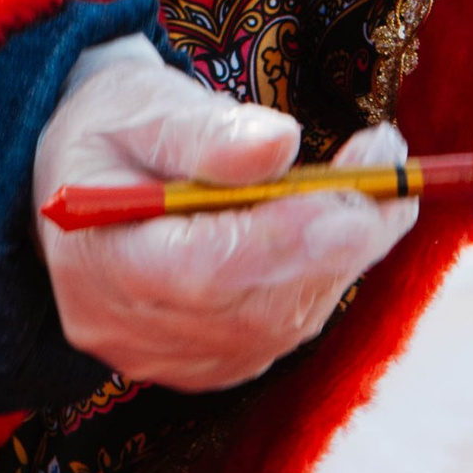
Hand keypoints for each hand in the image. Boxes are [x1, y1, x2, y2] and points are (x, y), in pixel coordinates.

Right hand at [33, 37, 416, 392]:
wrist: (84, 182)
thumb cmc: (114, 132)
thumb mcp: (145, 107)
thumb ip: (208, 133)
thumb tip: (282, 144)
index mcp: (100, 260)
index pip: (206, 271)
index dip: (291, 235)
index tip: (359, 181)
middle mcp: (132, 330)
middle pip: (259, 305)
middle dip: (342, 234)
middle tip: (388, 162)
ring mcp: (171, 359)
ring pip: (285, 322)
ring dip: (344, 252)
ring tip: (371, 177)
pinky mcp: (208, 365)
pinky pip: (285, 330)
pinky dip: (323, 275)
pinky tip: (335, 221)